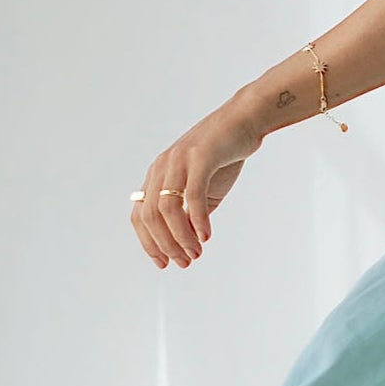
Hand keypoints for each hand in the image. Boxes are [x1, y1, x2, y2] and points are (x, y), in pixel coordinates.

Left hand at [130, 95, 264, 268]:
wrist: (244, 121)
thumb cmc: (223, 155)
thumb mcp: (202, 189)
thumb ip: (190, 212)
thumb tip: (186, 241)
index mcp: (157, 175)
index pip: (140, 215)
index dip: (148, 243)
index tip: (164, 264)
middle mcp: (162, 167)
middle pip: (150, 216)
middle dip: (165, 245)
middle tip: (184, 262)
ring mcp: (179, 161)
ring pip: (167, 209)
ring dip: (180, 237)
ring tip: (196, 253)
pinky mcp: (200, 158)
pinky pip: (192, 195)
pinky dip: (196, 220)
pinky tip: (205, 237)